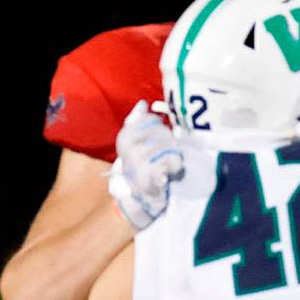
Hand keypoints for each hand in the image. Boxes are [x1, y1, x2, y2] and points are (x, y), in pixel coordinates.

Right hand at [109, 101, 183, 229]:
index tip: (161, 133)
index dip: (159, 125)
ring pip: (167, 147)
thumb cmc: (139, 165)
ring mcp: (138, 165)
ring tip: (174, 158)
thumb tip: (143, 104)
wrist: (139, 195)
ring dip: (175, 153)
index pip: (149, 120)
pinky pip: (168, 163)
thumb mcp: (134, 143)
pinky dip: (174, 165)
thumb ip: (137, 122)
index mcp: (124, 139)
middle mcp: (128, 151)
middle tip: (171, 147)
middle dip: (170, 139)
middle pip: (160, 133)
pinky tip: (174, 168)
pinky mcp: (149, 179)